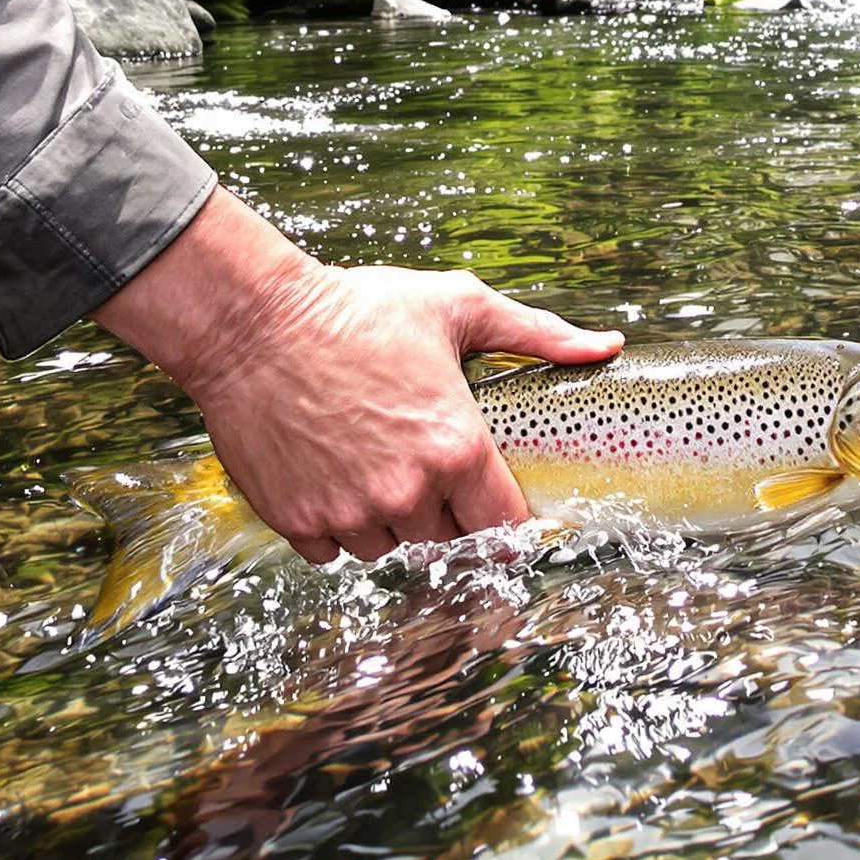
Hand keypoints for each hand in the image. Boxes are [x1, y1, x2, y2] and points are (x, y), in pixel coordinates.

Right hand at [91, 189, 621, 560]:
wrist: (252, 322)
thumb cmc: (357, 309)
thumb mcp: (458, 307)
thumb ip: (539, 333)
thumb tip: (607, 345)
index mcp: (456, 449)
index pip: (504, 527)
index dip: (506, 522)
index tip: (500, 513)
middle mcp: (407, 493)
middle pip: (446, 541)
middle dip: (443, 511)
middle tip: (424, 464)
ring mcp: (350, 513)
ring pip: (389, 548)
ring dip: (389, 520)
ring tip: (374, 461)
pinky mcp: (298, 522)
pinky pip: (333, 552)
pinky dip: (336, 525)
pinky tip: (331, 473)